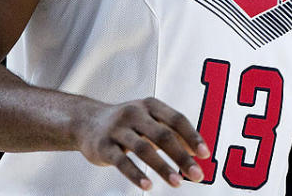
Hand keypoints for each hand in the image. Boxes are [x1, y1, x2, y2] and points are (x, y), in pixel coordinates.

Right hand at [76, 97, 209, 190]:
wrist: (86, 122)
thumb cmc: (127, 123)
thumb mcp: (150, 121)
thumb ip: (171, 133)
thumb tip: (195, 152)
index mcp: (151, 105)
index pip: (177, 119)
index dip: (193, 137)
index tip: (205, 154)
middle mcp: (135, 113)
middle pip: (164, 135)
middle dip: (182, 157)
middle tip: (197, 174)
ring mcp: (118, 129)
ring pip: (144, 149)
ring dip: (163, 167)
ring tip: (177, 183)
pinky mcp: (103, 146)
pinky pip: (122, 162)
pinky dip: (136, 175)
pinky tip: (148, 186)